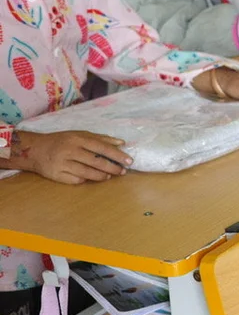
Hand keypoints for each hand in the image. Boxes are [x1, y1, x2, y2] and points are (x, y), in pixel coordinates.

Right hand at [9, 129, 131, 183]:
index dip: (117, 155)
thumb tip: (121, 142)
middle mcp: (70, 151)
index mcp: (77, 139)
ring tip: (109, 176)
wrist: (34, 150)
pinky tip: (91, 178)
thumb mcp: (79, 135)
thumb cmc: (62, 141)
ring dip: (102, 176)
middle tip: (122, 171)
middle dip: (112, 168)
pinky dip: (85, 179)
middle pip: (96, 161)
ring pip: (88, 173)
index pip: (102, 147)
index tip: (129, 161)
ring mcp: (63, 164)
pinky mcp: (57, 175)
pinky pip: (76, 180)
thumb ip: (100, 138)